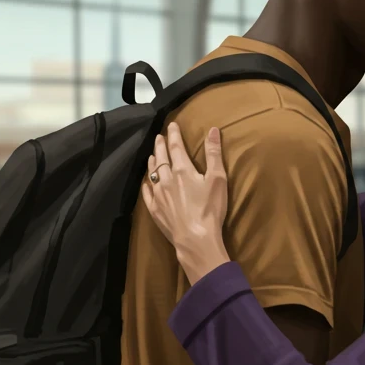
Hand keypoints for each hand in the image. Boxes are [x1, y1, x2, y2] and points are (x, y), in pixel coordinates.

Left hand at [141, 122, 230, 282]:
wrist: (195, 239)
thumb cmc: (210, 209)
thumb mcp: (218, 179)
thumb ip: (214, 154)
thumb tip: (212, 130)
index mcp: (182, 170)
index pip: (176, 147)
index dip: (174, 134)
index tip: (172, 125)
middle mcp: (167, 180)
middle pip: (161, 158)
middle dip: (160, 145)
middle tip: (159, 137)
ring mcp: (159, 196)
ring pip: (152, 174)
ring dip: (152, 163)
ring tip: (152, 155)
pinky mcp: (155, 211)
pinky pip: (147, 194)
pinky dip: (146, 185)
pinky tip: (146, 183)